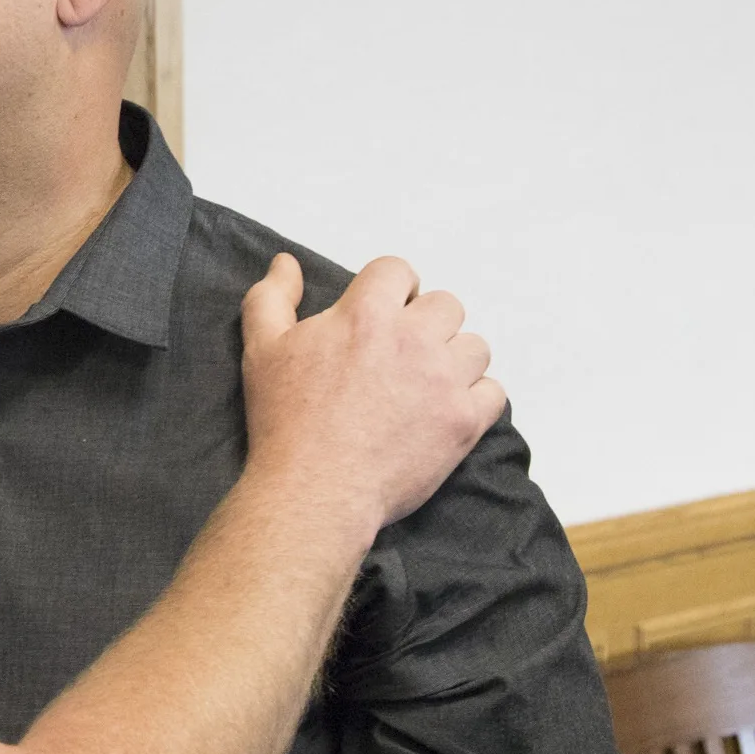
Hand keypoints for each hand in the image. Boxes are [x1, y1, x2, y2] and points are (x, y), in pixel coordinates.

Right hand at [240, 254, 503, 536]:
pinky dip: (475, 398)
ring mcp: (444, 380)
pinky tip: (444, 410)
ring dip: (454, 359)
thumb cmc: (285, 420)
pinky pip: (493, 392)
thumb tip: (286, 263)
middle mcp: (413, 339)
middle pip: (447, 305)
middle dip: (427, 323)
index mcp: (365, 314)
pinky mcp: (464, 421)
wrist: (314, 490)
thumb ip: (272, 298)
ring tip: (426, 384)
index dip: (392, 289)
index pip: (398, 271)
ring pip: (475, 347)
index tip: (384, 313)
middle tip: (403, 354)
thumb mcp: (262, 350)